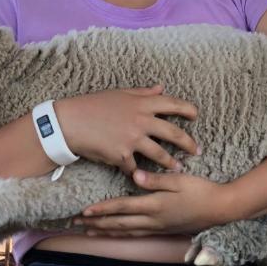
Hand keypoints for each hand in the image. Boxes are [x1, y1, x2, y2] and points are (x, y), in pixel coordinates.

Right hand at [57, 85, 198, 174]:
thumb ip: (142, 93)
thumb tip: (161, 88)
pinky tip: (142, 177)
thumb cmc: (91, 105)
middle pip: (174, 133)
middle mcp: (141, 121)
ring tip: (178, 169)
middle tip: (197, 150)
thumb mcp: (118, 94)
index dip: (187, 109)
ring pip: (160, 155)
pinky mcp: (122, 156)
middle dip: (188, 143)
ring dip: (171, 163)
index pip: (172, 104)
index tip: (195, 116)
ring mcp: (133, 139)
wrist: (69, 122)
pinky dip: (137, 172)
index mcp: (141, 103)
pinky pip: (135, 167)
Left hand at [74, 168, 235, 237]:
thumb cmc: (202, 190)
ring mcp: (157, 228)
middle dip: (95, 224)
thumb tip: (135, 175)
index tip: (84, 211)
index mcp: (154, 205)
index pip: (122, 208)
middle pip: (118, 224)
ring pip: (125, 232)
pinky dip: (121, 234)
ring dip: (105, 231)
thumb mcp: (179, 179)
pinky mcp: (163, 230)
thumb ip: (156, 179)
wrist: (221, 209)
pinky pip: (136, 234)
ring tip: (88, 231)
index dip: (102, 210)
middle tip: (75, 225)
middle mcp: (153, 220)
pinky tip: (114, 234)